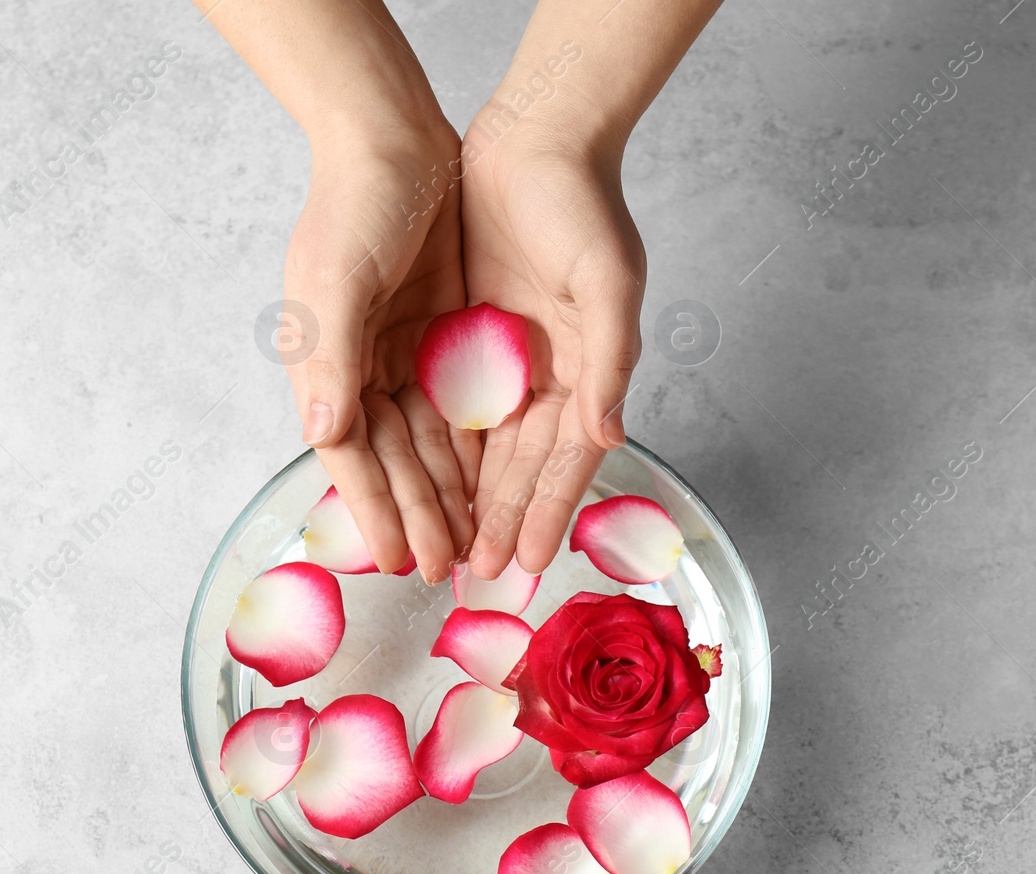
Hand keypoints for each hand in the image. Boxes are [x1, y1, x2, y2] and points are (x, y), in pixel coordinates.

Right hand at [281, 125, 480, 583]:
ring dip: (446, 492)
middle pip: (392, 460)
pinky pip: (456, 405)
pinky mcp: (438, 335)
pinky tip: (490, 484)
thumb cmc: (355, 203)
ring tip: (471, 542)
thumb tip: (319, 435)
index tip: (396, 561)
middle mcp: (358, 368)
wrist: (395, 135)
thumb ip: (328, 358)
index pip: (351, 455)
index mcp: (324, 363)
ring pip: (427, 441)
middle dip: (416, 515)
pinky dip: (470, 446)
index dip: (374, 509)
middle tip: (444, 570)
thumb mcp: (336, 278)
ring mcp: (399, 353)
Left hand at [460, 123, 645, 578]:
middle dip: (500, 519)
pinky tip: (424, 482)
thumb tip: (609, 437)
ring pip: (482, 445)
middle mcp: (547, 375)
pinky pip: (449, 403)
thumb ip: (611, 363)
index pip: (565, 459)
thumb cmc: (582, 207)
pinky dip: (440, 445)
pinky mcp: (466, 335)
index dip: (545, 510)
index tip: (525, 559)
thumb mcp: (608, 284)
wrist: (536, 138)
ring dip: (467, 496)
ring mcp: (505, 359)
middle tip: (477, 573)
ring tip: (448, 546)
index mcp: (587, 372)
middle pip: (519, 464)